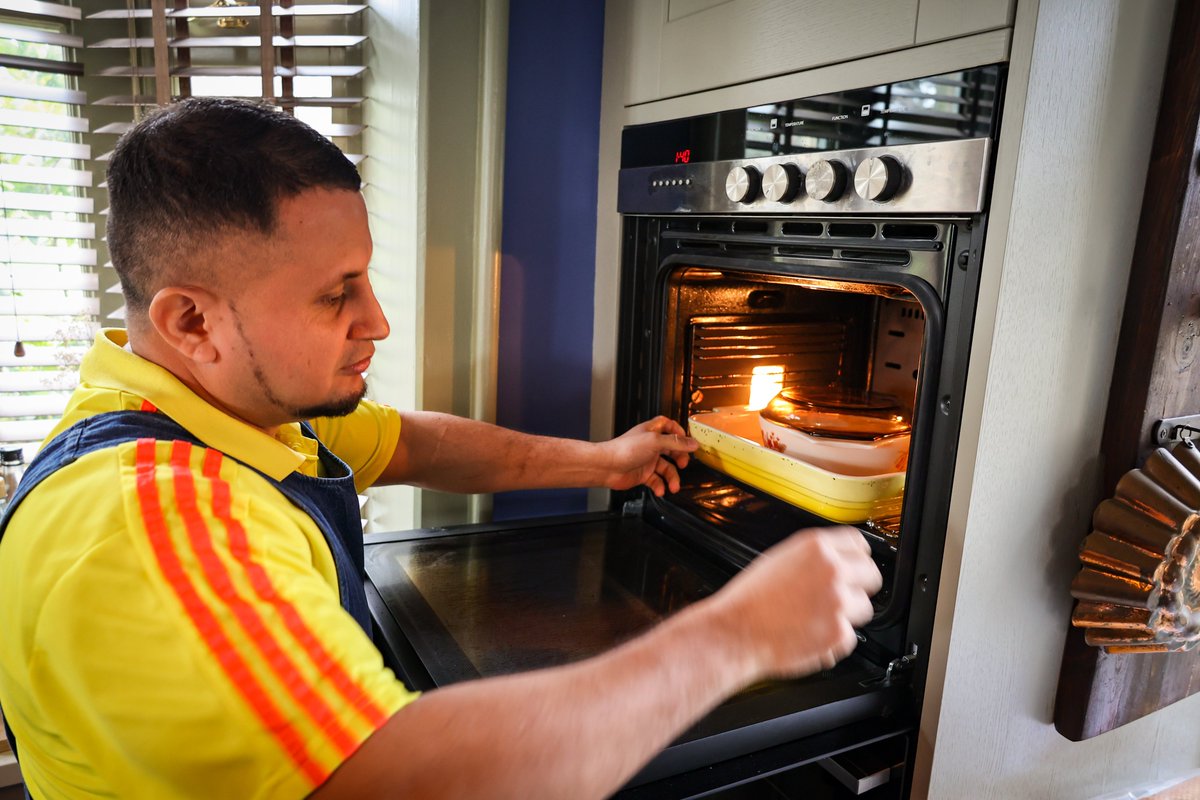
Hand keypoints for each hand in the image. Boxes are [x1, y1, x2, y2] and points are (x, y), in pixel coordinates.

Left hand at [598, 416, 699, 495]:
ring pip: (666, 468)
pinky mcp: (642, 474)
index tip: (688, 440)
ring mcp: (646, 460)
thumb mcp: (655, 442)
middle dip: (680, 457)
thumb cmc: (624, 449)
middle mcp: (650, 445)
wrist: (607, 467)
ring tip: (673, 486)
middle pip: (671, 449)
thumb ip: (676, 443)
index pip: (668, 426)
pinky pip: (656, 481)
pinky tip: (660, 489)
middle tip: (684, 464)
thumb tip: (693, 443)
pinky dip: (660, 486)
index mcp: (651, 432)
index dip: (679, 431)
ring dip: (672, 478)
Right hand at [706, 527, 882, 679]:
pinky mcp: (839, 632)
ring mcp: (838, 601)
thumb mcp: (778, 559)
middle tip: (842, 595)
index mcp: (815, 547)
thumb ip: (812, 558)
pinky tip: (812, 634)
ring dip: (848, 614)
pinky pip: (850, 636)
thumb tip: (834, 561)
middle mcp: (831, 570)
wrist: (735, 632)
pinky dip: (834, 640)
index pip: (860, 543)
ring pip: (864, 606)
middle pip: (872, 573)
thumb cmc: (749, 600)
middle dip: (860, 585)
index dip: (856, 558)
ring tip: (818, 617)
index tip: (854, 566)